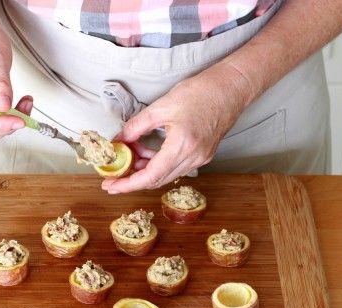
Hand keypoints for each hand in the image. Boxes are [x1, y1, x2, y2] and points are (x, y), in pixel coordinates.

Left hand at [101, 62, 251, 193]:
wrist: (231, 88)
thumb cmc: (200, 92)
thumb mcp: (161, 107)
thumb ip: (137, 126)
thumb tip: (119, 140)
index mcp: (182, 146)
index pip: (150, 176)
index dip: (128, 184)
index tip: (111, 185)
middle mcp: (193, 158)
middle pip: (157, 180)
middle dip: (132, 179)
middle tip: (113, 175)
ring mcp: (200, 159)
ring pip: (166, 174)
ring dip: (145, 170)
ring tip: (128, 157)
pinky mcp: (203, 155)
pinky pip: (175, 166)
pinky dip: (158, 163)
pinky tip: (146, 152)